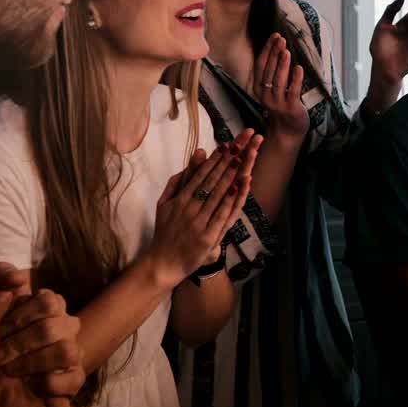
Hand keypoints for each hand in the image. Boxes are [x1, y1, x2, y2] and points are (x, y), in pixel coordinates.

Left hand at [0, 292, 71, 406]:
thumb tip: (9, 284)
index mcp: (43, 318)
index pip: (49, 299)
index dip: (24, 313)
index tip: (2, 332)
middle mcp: (62, 333)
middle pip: (56, 323)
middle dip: (21, 342)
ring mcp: (72, 357)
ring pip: (67, 349)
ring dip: (33, 363)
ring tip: (15, 374)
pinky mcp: (75, 382)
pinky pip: (70, 377)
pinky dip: (46, 385)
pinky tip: (34, 389)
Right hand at [146, 134, 259, 285]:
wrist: (162, 264)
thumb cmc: (165, 231)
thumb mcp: (164, 203)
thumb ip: (178, 181)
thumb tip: (194, 158)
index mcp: (179, 199)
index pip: (200, 174)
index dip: (215, 159)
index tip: (227, 144)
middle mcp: (189, 208)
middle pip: (212, 180)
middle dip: (228, 160)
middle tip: (241, 143)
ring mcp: (199, 222)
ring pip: (218, 194)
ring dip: (232, 174)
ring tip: (244, 157)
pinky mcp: (208, 236)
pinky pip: (222, 214)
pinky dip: (233, 199)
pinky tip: (242, 185)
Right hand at [254, 34, 309, 140]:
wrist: (288, 130)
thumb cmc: (282, 105)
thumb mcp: (273, 89)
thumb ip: (274, 72)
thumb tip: (279, 48)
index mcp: (259, 88)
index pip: (261, 65)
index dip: (267, 50)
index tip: (274, 36)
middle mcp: (265, 95)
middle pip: (269, 70)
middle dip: (275, 53)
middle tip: (281, 39)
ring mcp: (277, 102)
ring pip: (279, 80)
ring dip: (282, 64)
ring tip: (286, 50)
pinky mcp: (290, 107)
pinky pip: (293, 91)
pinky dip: (296, 79)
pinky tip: (299, 68)